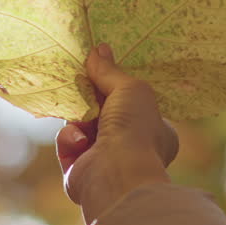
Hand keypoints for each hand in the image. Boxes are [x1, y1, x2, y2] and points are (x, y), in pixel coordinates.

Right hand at [55, 43, 177, 222]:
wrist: (116, 175)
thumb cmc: (135, 130)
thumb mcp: (129, 89)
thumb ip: (111, 71)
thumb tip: (98, 49)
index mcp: (157, 132)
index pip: (134, 105)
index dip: (115, 89)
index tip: (100, 72)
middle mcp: (133, 149)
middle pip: (104, 114)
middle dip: (90, 102)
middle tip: (81, 87)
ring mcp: (106, 163)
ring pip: (81, 128)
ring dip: (78, 121)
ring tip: (82, 121)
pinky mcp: (80, 172)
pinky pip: (68, 146)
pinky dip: (70, 140)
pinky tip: (78, 144)